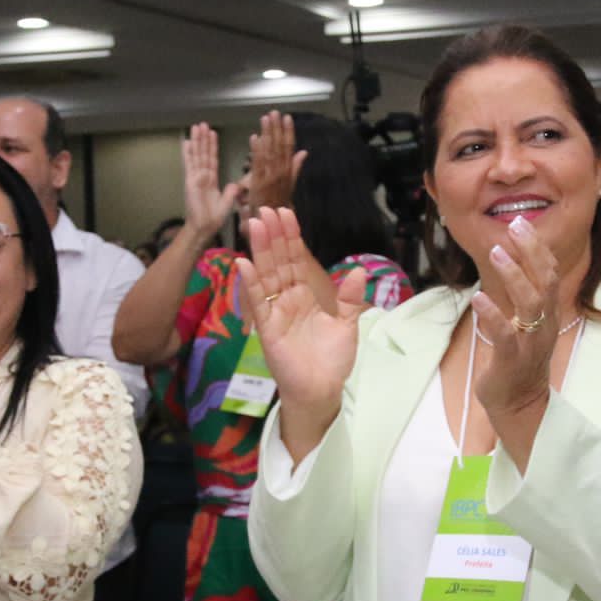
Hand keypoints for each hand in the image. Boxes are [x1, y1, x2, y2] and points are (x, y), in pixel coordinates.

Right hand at [180, 123, 241, 244]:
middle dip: (203, 139)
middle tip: (202, 124)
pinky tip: (186, 142)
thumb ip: (230, 193)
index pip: (212, 159)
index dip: (212, 147)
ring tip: (196, 126)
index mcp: (211, 181)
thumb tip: (235, 184)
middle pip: (203, 154)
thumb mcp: (226, 203)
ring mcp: (195, 178)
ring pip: (197, 155)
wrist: (204, 228)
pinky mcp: (190, 181)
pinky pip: (189, 164)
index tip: (213, 134)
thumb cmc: (213, 219)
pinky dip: (187, 153)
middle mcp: (202, 177)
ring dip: (197, 141)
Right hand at [236, 208, 367, 459]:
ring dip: (259, 251)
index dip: (290, 238)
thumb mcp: (347, 325)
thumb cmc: (332, 361)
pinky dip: (250, 284)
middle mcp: (286, 300)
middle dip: (272, 236)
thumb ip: (349, 298)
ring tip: (253, 225)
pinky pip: (257, 303)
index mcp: (304, 296)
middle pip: (277, 262)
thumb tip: (358, 271)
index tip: (285, 213)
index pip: (295, 261)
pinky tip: (243, 263)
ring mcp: (274, 313)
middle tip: (265, 209)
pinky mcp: (267, 329)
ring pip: (265, 276)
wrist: (322, 391)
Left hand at [242, 111, 307, 213]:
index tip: (287, 118)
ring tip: (265, 119)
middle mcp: (280, 172)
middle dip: (277, 129)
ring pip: (269, 152)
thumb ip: (295, 167)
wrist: (271, 222)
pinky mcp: (257, 183)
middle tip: (274, 113)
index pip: (289, 147)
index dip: (288, 132)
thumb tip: (304, 152)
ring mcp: (269, 177)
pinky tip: (254, 137)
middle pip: (279, 146)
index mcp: (287, 171)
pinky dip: (256, 150)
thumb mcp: (290, 184)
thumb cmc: (278, 204)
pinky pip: (257, 164)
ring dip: (267, 134)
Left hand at [469, 217, 558, 420]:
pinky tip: (479, 298)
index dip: (537, 247)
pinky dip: (493, 315)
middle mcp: (544, 325)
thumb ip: (521, 297)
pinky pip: (505, 335)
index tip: (521, 222)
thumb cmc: (518, 362)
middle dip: (531, 251)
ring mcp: (530, 343)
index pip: (549, 273)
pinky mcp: (512, 361)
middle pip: (546, 281)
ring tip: (496, 253)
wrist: (520, 405)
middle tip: (515, 226)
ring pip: (531, 303)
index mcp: (547, 314)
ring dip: (513, 276)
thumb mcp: (524, 325)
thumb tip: (508, 262)